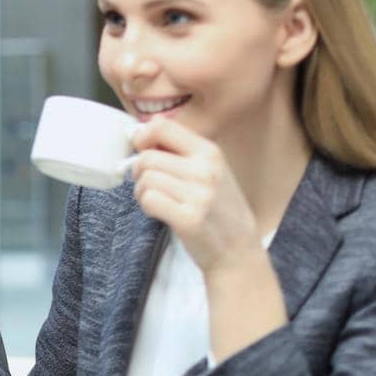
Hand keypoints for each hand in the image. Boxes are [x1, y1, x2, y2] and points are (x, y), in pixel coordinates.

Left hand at [129, 119, 264, 275]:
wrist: (238, 249)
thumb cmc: (217, 209)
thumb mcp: (210, 171)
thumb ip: (181, 153)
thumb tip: (140, 135)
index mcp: (210, 151)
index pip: (161, 126)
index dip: (142, 137)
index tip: (141, 151)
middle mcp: (206, 169)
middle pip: (147, 157)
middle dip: (138, 172)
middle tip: (148, 185)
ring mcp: (199, 194)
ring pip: (145, 179)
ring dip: (142, 191)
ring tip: (157, 200)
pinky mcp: (189, 218)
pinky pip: (149, 200)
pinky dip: (146, 206)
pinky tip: (159, 212)